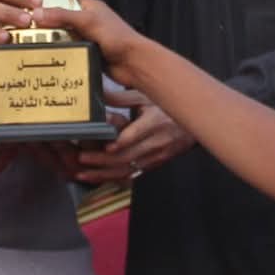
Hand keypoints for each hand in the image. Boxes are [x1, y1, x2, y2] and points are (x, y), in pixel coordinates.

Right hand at [36, 0, 149, 85]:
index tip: (27, 6)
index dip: (47, 2)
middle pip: (60, 20)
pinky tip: (44, 57)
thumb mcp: (88, 21)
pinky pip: (67, 52)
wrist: (133, 64)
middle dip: (45, 24)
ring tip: (28, 43)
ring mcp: (86, 38)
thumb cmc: (116, 37)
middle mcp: (86, 21)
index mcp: (89, 7)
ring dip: (50, 41)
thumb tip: (36, 13)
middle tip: (23, 28)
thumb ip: (63, 16)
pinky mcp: (85, 54)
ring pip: (62, 37)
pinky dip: (58, 54)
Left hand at [73, 104, 194, 183]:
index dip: (122, 142)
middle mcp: (155, 142)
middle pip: (127, 156)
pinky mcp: (153, 166)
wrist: (192, 128)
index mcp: (154, 122)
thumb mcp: (147, 98)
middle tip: (82, 159)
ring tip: (84, 174)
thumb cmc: (166, 109)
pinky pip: (132, 175)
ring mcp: (155, 157)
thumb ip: (121, 98)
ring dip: (104, 174)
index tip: (107, 146)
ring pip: (127, 169)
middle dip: (102, 160)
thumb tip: (98, 94)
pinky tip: (98, 180)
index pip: (137, 134)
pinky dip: (114, 179)